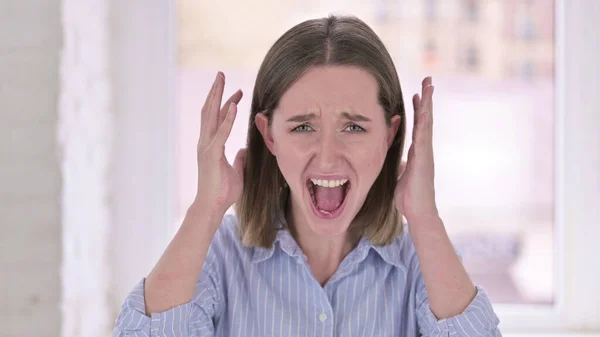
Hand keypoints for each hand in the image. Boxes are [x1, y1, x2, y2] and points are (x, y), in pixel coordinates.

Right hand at [193, 72, 245, 215]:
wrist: (212, 206)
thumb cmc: (223, 191)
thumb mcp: (236, 171)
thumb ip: (239, 159)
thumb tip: (243, 150)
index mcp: (210, 145)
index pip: (216, 118)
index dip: (225, 103)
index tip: (236, 92)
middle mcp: (205, 142)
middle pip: (209, 110)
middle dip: (216, 91)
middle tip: (221, 74)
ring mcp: (206, 147)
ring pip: (211, 116)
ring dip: (218, 96)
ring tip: (223, 80)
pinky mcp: (211, 155)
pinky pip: (221, 133)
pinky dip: (227, 118)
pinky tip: (233, 106)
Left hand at [395, 77, 438, 222]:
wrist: (418, 212)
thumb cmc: (409, 196)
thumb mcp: (401, 174)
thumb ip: (402, 164)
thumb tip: (400, 160)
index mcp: (418, 151)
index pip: (418, 125)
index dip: (418, 109)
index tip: (416, 93)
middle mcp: (424, 149)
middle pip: (426, 118)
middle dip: (426, 99)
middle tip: (428, 80)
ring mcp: (425, 153)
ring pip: (426, 123)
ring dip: (427, 104)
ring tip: (428, 86)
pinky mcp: (423, 160)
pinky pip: (423, 138)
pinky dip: (423, 123)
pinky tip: (424, 110)